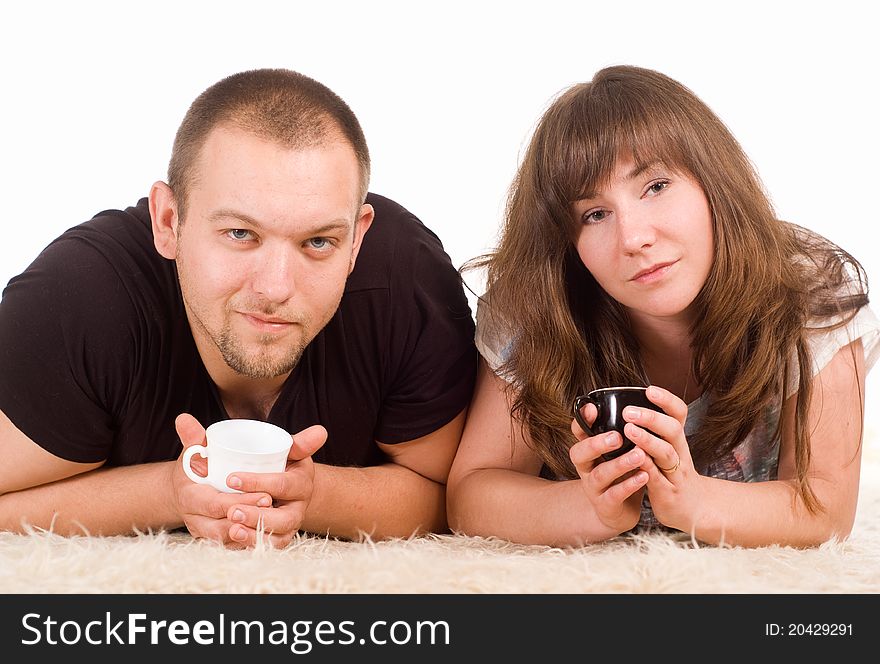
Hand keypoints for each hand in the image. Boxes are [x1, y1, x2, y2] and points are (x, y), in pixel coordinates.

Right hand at [171, 413, 274, 547]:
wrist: (188, 487)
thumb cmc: (195, 464)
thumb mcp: (195, 449)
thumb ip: (195, 436)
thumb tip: (183, 417)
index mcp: (189, 496)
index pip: (216, 505)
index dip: (240, 502)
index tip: (266, 495)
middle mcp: (196, 520)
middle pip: (225, 526)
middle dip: (252, 517)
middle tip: (275, 503)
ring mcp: (207, 534)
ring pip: (232, 541)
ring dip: (254, 534)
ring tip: (276, 520)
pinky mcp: (218, 542)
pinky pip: (235, 548)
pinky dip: (251, 543)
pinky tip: (269, 534)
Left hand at [222, 424, 326, 547]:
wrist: (286, 485)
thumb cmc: (284, 463)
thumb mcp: (291, 450)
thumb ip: (300, 442)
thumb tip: (321, 431)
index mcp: (303, 482)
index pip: (283, 484)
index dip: (258, 483)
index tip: (232, 478)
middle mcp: (299, 507)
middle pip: (284, 518)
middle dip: (257, 516)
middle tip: (232, 511)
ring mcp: (290, 524)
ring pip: (277, 536)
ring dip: (253, 534)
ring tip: (232, 528)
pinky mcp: (279, 537)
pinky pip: (269, 547)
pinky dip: (252, 544)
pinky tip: (235, 537)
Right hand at [569, 401, 647, 534]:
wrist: (620, 511)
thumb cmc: (622, 474)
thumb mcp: (619, 450)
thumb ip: (625, 431)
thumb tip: (640, 403)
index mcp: (589, 449)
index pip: (579, 431)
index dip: (582, 420)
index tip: (593, 408)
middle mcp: (586, 467)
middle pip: (579, 453)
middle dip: (596, 443)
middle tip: (616, 436)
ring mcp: (594, 487)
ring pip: (599, 474)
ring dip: (619, 464)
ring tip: (639, 455)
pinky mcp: (605, 505)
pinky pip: (614, 495)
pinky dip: (629, 485)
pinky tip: (643, 476)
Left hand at [621, 386, 702, 530]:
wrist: (693, 509)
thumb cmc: (673, 475)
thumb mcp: (666, 449)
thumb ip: (652, 431)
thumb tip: (629, 406)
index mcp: (677, 439)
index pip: (679, 414)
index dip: (667, 400)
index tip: (649, 389)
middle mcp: (680, 453)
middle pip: (673, 430)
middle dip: (652, 418)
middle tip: (628, 411)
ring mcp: (676, 473)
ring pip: (666, 453)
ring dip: (648, 440)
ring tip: (629, 430)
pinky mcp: (668, 493)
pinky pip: (657, 478)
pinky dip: (646, 467)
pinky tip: (634, 458)